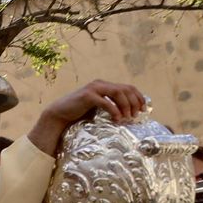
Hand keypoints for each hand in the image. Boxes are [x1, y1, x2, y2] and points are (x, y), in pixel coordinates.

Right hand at [27, 80, 147, 155]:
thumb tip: (130, 112)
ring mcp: (93, 88)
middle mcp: (100, 84)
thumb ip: (112, 105)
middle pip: (125, 89)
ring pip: (118, 93)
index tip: (143, 109)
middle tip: (136, 115)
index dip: (139, 97)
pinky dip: (114, 111)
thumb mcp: (99, 107)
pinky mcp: (87, 96)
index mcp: (104, 85)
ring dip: (126, 106)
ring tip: (128, 117)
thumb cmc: (79, 113)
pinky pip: (106, 102)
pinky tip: (117, 119)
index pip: (128, 87)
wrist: (60, 114)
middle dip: (134, 102)